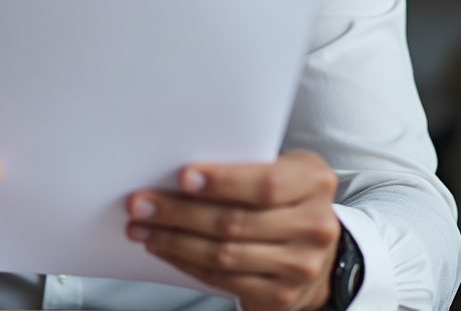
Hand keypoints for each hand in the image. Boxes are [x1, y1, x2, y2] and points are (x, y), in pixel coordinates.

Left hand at [126, 150, 339, 310]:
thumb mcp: (281, 166)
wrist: (320, 249)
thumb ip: (245, 164)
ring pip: (224, 254)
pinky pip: (223, 280)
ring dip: (174, 240)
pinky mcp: (280, 296)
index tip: (183, 177)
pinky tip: (164, 248)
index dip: (223, 182)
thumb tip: (182, 170)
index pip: (265, 184)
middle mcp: (313, 226)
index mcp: (313, 181)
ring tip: (142, 227)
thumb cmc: (287, 196)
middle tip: (141, 203)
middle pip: (235, 221)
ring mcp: (299, 266)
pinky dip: (186, 262)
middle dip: (180, 212)